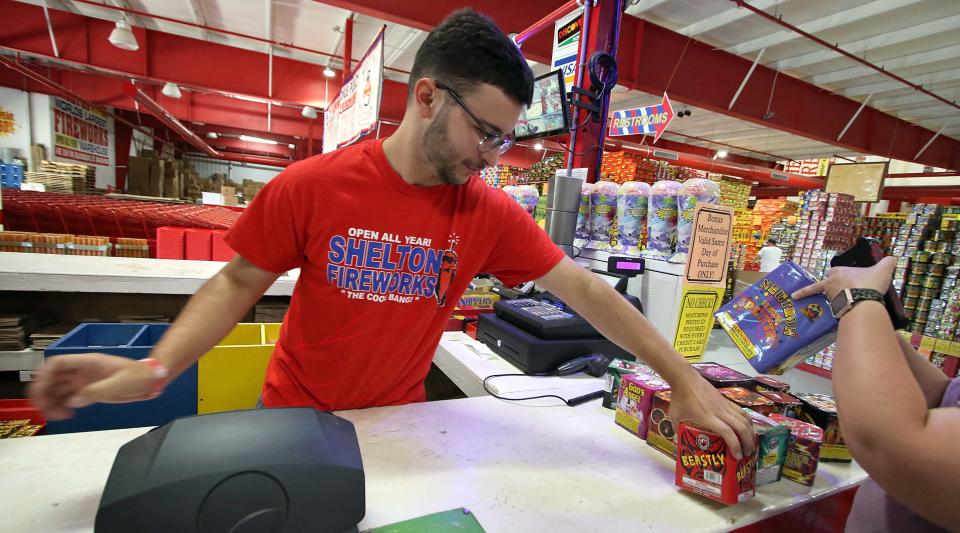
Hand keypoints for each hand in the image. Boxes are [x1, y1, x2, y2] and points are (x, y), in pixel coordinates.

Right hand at [28, 354, 158, 420]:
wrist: (150, 381)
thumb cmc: (138, 377)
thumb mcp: (120, 383)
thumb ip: (97, 391)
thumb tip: (74, 400)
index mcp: (88, 363)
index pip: (58, 363)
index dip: (45, 375)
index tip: (41, 390)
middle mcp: (81, 372)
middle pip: (52, 377)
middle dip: (44, 391)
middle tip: (43, 409)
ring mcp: (83, 382)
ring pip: (58, 389)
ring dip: (51, 402)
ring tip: (55, 416)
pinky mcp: (88, 392)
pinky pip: (68, 399)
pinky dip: (62, 407)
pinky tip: (66, 416)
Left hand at [669, 368, 755, 458]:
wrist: (685, 378)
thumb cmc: (679, 398)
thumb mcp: (675, 417)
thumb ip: (678, 429)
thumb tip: (681, 439)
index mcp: (707, 418)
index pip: (727, 432)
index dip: (735, 445)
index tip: (738, 456)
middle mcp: (720, 412)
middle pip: (741, 428)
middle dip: (747, 442)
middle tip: (747, 453)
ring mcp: (724, 405)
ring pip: (744, 419)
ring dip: (750, 432)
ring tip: (750, 443)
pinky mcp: (726, 400)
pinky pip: (741, 411)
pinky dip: (747, 421)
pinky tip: (747, 428)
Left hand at [791, 256, 896, 301]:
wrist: (863, 303)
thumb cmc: (870, 284)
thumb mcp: (882, 270)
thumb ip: (887, 263)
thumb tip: (893, 259)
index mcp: (838, 271)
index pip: (833, 271)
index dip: (838, 274)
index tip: (845, 277)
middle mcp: (830, 283)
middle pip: (826, 284)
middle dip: (831, 286)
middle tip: (842, 290)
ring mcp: (830, 296)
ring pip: (829, 296)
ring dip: (836, 298)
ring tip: (847, 301)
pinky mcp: (833, 308)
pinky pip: (834, 307)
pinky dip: (838, 308)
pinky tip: (846, 310)